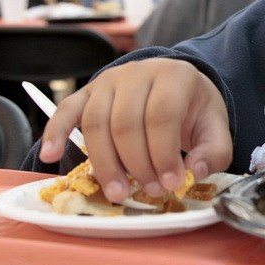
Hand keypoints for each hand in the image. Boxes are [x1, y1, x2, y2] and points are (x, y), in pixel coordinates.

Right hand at [39, 58, 231, 202]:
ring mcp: (108, 80)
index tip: (171, 184)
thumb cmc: (193, 110)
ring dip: (106, 163)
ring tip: (119, 192)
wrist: (175, 86)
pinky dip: (55, 133)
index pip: (161, 116)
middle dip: (136, 164)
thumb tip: (192, 172)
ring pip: (96, 123)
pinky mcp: (86, 92)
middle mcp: (138, 72)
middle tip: (149, 192)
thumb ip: (213, 152)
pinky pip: (65, 111)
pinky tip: (50, 156)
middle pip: (126, 123)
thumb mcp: (214, 128)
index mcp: (174, 76)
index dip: (163, 154)